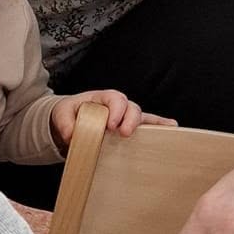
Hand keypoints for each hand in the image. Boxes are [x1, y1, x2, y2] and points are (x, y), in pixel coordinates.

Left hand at [49, 89, 174, 152]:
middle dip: (130, 120)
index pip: (114, 99)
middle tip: (123, 133)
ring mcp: (125, 117)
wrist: (70, 122)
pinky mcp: (129, 128)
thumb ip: (64, 122)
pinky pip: (148, 125)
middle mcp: (117, 106)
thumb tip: (71, 135)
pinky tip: (172, 128)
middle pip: (131, 107)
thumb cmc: (69, 114)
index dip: (116, 111)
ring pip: (141, 117)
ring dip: (148, 124)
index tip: (111, 126)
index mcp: (102, 98)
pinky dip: (160, 125)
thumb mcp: (61, 115)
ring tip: (151, 135)